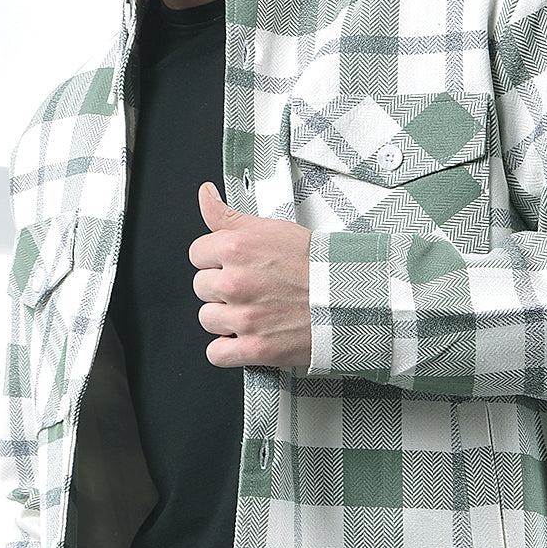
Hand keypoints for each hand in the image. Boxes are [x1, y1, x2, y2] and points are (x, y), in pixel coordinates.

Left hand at [189, 182, 311, 367]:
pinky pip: (216, 353)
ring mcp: (244, 318)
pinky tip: (247, 335)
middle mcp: (235, 283)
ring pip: (207, 319)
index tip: (234, 265)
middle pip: (201, 287)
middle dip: (221, 288)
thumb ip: (228, 215)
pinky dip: (228, 349)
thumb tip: (205, 194)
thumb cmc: (317, 263)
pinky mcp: (254, 348)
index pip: (197, 254)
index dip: (216, 259)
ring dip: (226, 318)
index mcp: (236, 248)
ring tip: (254, 309)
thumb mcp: (272, 228)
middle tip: (251, 287)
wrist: (349, 296)